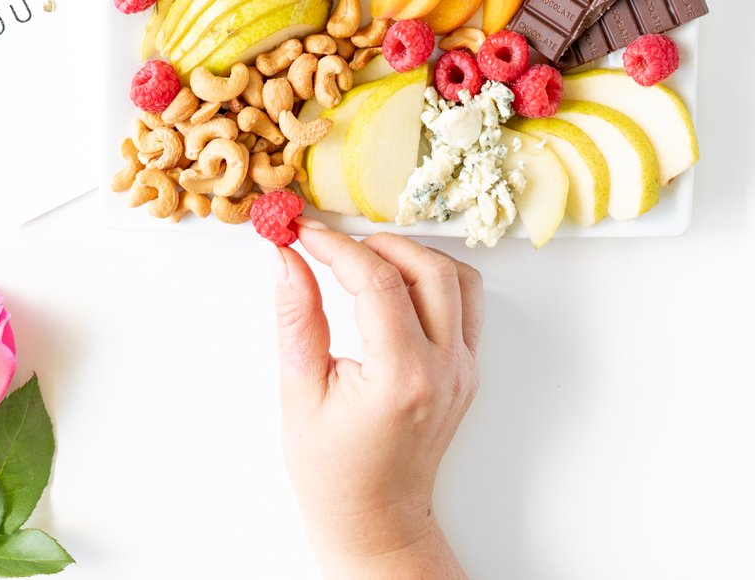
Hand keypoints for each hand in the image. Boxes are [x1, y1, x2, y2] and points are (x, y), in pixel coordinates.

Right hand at [273, 221, 481, 578]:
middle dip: (376, 243)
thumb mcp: (299, 393)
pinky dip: (434, 280)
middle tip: (334, 245)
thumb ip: (296, 317)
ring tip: (366, 263)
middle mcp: (443, 369)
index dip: (336, 246)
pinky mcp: (467, 370)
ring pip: (457, 277)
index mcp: (400, 377)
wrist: (375, 521)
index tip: (305, 232)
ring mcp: (462, 370)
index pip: (376, 281)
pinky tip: (397, 288)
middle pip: (427, 267)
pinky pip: (466, 303)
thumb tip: (287, 258)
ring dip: (412, 256)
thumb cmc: (332, 472)